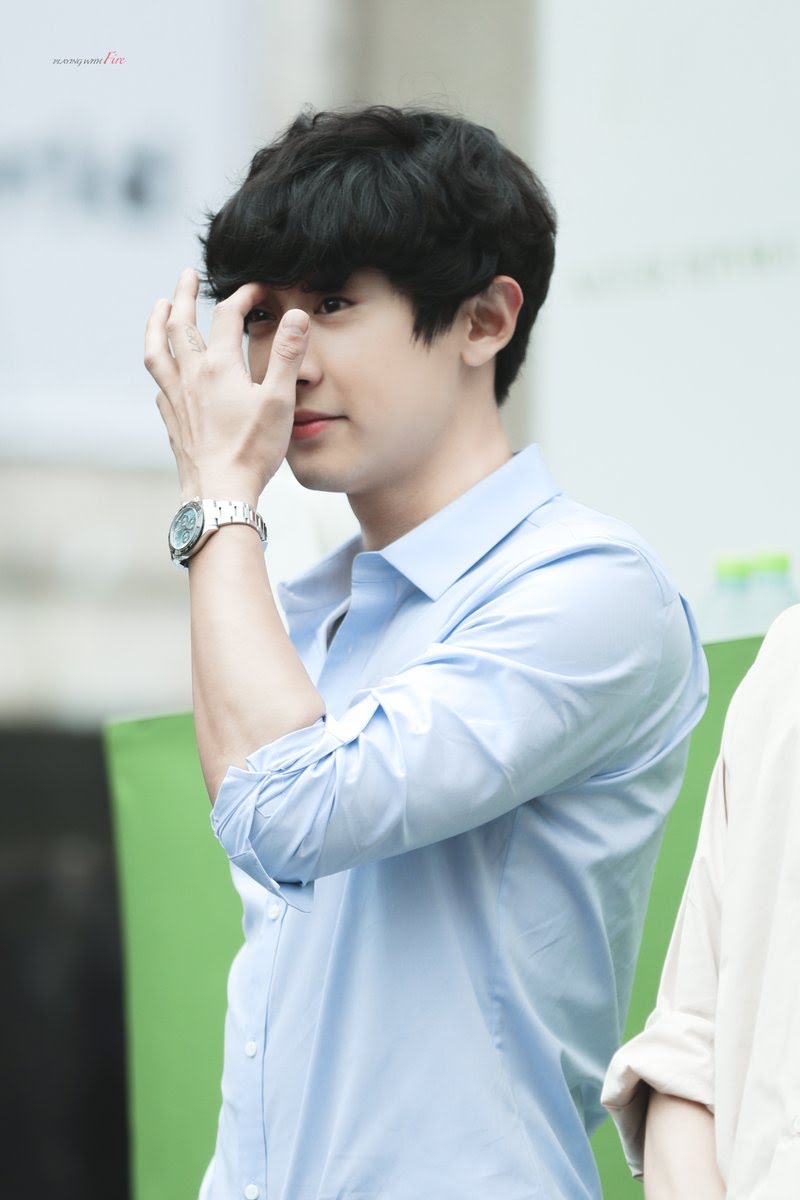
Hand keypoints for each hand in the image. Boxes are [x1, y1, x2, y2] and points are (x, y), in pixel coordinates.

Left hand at [144, 267, 309, 503]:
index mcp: (219, 366)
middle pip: (180, 323)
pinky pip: (159, 383)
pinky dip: (161, 366)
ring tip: (159, 307)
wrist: (219, 492)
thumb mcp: (279, 400)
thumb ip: (286, 355)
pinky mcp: (172, 419)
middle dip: (184, 294)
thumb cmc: (252, 450)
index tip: (258, 288)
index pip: (227, 315)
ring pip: (157, 350)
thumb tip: (296, 315)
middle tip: (187, 275)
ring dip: (156, 323)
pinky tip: (166, 369)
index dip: (243, 295)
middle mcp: (191, 376)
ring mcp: (176, 398)